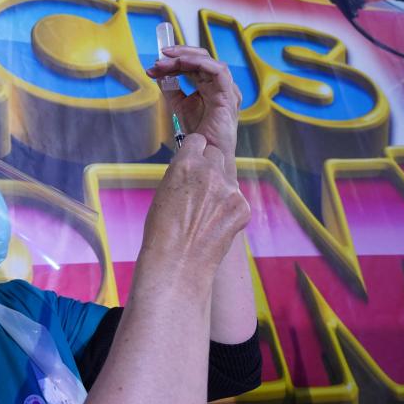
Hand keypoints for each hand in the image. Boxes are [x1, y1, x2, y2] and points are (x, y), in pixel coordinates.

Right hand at [141, 133, 250, 277]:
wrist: (178, 263)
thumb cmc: (161, 230)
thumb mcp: (164, 190)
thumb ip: (182, 173)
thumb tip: (192, 169)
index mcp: (185, 163)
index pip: (198, 141)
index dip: (194, 152)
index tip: (192, 161)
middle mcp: (210, 171)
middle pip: (216, 154)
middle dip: (209, 165)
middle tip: (199, 187)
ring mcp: (230, 189)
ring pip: (228, 176)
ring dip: (219, 187)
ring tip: (204, 212)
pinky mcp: (242, 207)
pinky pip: (236, 198)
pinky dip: (228, 208)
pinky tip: (215, 224)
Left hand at [145, 46, 241, 161]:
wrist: (206, 152)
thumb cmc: (199, 132)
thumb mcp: (180, 105)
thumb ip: (172, 89)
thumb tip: (160, 74)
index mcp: (211, 85)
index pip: (194, 64)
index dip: (174, 61)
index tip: (154, 66)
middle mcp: (220, 84)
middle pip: (201, 58)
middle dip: (178, 56)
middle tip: (158, 59)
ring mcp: (227, 89)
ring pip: (208, 61)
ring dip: (185, 58)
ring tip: (165, 63)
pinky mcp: (229, 95)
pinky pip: (218, 71)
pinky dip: (199, 63)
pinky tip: (182, 63)